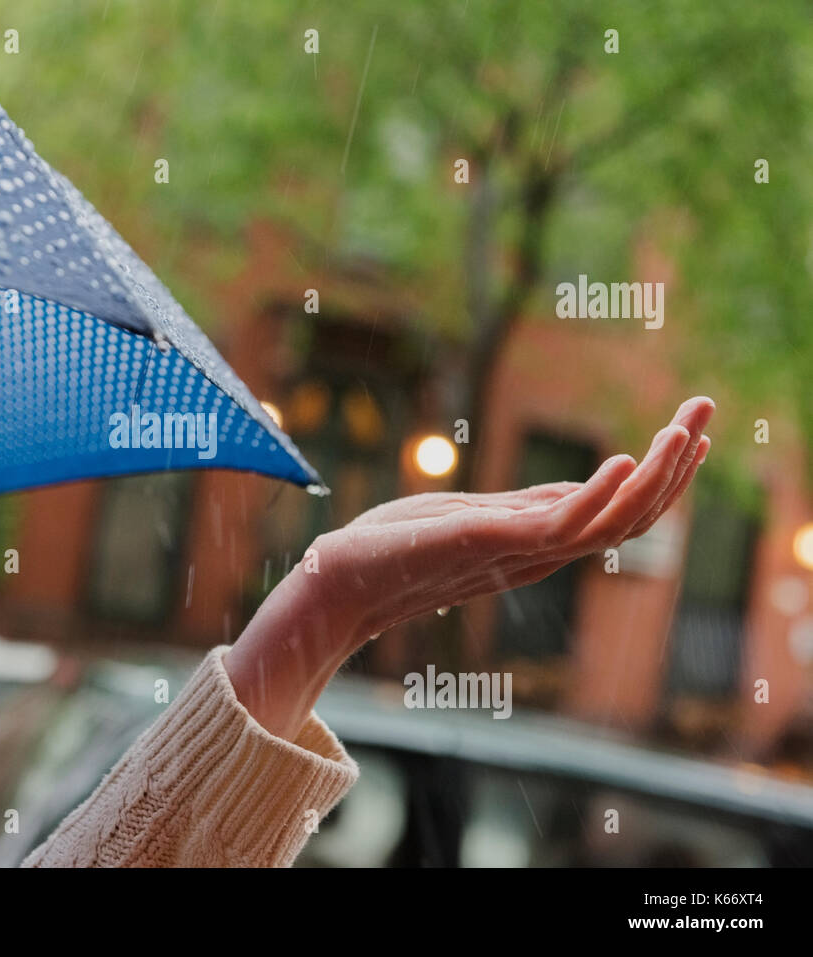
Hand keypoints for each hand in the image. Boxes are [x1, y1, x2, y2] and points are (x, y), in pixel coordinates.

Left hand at [223, 396, 712, 741]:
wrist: (334, 579)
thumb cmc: (390, 547)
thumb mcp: (469, 514)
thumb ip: (526, 508)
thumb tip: (578, 489)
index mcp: (533, 544)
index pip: (616, 514)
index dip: (660, 477)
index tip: (693, 433)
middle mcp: (535, 553)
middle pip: (629, 518)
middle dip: (674, 466)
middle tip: (707, 410)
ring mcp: (514, 551)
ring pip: (610, 523)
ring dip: (654, 476)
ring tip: (687, 429)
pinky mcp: (486, 543)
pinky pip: (559, 526)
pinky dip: (596, 495)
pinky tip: (623, 460)